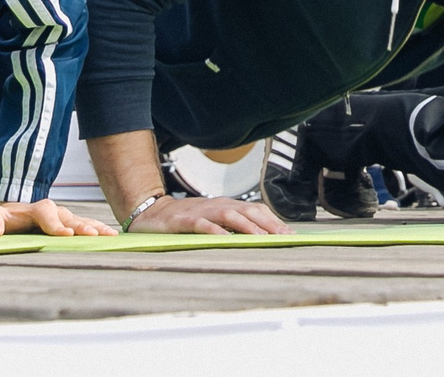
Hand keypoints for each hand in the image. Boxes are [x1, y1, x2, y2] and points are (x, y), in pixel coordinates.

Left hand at [0, 199, 114, 236]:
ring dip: (95, 227)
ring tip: (109, 235)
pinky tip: (112, 235)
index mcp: (37, 209)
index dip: (56, 225)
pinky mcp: (71, 222)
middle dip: (81, 226)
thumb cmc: (6, 218)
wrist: (17, 211)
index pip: (47, 215)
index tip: (65, 234)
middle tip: (93, 234)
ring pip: (82, 220)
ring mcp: (65, 216)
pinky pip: (87, 223)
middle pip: (70, 217)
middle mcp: (55, 211)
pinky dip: (100, 228)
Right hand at [126, 194, 288, 235]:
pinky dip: (215, 231)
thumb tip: (261, 237)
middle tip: (284, 237)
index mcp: (227, 205)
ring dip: (247, 227)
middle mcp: (218, 205)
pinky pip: (202, 224)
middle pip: (248, 211)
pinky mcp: (184, 221)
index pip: (256, 210)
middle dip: (268, 224)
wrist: (153, 213)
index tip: (290, 235)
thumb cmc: (188, 219)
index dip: (274, 221)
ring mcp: (201, 211)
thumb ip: (233, 226)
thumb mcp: (214, 220)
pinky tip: (225, 239)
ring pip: (229, 215)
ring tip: (262, 238)